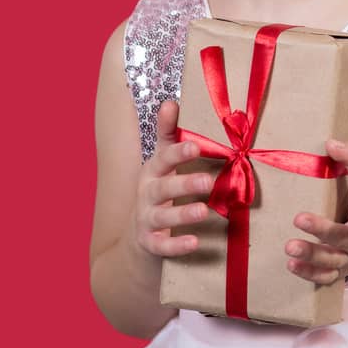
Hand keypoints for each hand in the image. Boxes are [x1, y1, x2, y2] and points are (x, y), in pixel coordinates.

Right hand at [129, 100, 216, 258]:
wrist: (138, 240)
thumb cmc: (158, 193)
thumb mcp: (161, 164)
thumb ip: (168, 135)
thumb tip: (170, 101)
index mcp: (152, 172)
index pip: (162, 159)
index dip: (178, 153)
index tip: (197, 145)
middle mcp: (147, 195)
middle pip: (162, 188)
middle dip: (184, 184)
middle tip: (209, 181)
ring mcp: (146, 221)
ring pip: (162, 217)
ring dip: (183, 214)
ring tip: (204, 211)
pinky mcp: (151, 244)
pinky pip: (162, 246)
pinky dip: (177, 246)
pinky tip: (195, 243)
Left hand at [284, 138, 347, 286]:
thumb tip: (330, 142)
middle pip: (345, 240)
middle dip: (323, 231)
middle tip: (299, 218)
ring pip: (334, 262)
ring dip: (311, 256)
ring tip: (289, 248)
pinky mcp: (344, 268)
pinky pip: (328, 277)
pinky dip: (310, 274)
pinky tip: (291, 265)